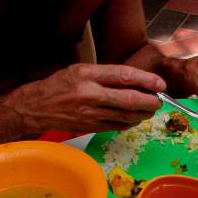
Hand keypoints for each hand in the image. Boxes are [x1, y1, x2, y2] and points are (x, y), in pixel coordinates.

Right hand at [14, 63, 165, 133]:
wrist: (37, 107)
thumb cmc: (61, 85)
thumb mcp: (81, 70)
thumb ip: (106, 75)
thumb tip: (136, 81)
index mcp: (88, 74)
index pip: (123, 75)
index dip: (146, 80)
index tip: (160, 83)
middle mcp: (90, 94)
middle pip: (129, 99)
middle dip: (150, 101)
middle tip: (159, 100)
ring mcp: (91, 113)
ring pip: (127, 115)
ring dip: (143, 114)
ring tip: (150, 109)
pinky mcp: (92, 127)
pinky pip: (118, 125)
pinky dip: (130, 122)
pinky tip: (135, 118)